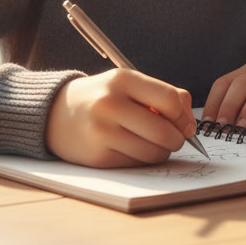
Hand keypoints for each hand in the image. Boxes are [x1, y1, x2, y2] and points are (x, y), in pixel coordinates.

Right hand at [46, 69, 197, 166]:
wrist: (55, 115)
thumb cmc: (102, 97)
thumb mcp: (129, 84)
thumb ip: (164, 95)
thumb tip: (190, 124)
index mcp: (122, 80)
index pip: (170, 101)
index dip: (184, 118)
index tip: (186, 125)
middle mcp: (110, 104)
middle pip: (164, 132)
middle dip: (177, 140)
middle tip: (174, 139)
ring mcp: (102, 132)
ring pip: (153, 153)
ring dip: (162, 152)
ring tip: (153, 143)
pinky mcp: (97, 157)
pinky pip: (137, 164)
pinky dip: (143, 160)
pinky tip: (133, 149)